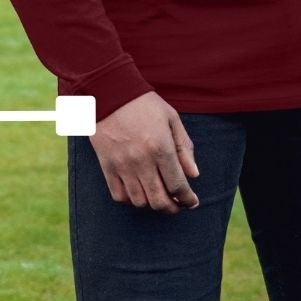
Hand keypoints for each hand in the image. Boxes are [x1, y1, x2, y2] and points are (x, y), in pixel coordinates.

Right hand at [91, 91, 200, 211]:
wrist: (108, 93)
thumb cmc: (144, 104)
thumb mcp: (171, 119)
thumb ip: (184, 148)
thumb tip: (193, 175)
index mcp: (161, 148)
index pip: (178, 185)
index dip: (188, 199)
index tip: (192, 202)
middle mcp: (142, 161)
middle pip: (159, 200)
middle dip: (172, 208)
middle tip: (177, 205)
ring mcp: (122, 165)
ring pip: (139, 201)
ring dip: (152, 205)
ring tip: (159, 198)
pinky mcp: (107, 166)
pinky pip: (119, 195)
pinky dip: (131, 200)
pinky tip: (139, 193)